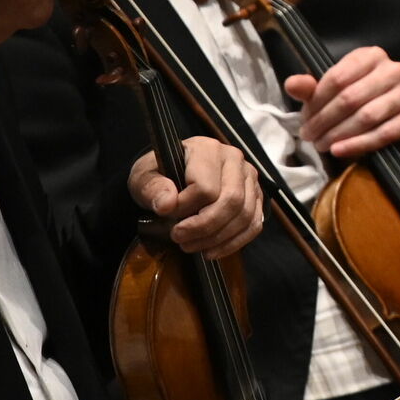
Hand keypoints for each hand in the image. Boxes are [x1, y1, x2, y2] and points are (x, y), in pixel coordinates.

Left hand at [129, 138, 263, 258]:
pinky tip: (213, 250)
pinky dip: (234, 242)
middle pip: (231, 200)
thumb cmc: (159, 174)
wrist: (172, 174)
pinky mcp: (255, 196)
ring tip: (191, 245)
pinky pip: (254, 224)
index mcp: (207, 149)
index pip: (205, 187)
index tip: (167, 215)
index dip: (185, 208)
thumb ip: (152, 187)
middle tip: (179, 238)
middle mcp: (234, 160)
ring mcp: (248, 178)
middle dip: (204, 227)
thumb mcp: (144, 176)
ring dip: (217, 238)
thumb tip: (167, 204)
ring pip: (244, 214)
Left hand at [284, 44, 399, 158]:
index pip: (338, 78)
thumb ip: (310, 88)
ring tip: (322, 145)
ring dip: (339, 134)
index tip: (303, 119)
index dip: (316, 102)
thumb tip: (292, 84)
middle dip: (325, 121)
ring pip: (367, 116)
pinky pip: (385, 133)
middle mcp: (394, 69)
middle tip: (309, 137)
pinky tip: (341, 150)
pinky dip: (359, 145)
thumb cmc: (356, 99)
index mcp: (371, 56)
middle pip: (351, 98)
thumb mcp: (330, 91)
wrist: (387, 116)